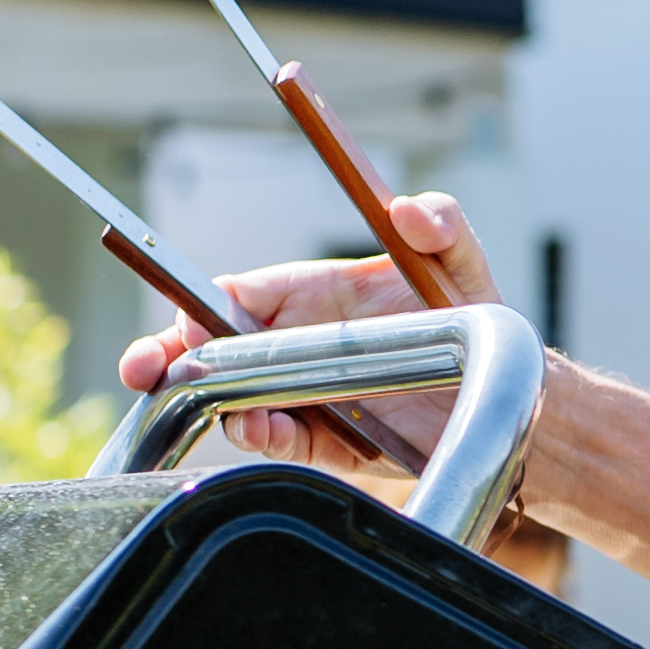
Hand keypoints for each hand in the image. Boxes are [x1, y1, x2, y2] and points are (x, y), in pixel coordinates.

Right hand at [112, 195, 509, 464]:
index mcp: (312, 294)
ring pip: (235, 396)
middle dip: (169, 357)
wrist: (506, 395)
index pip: (235, 295)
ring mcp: (308, 392)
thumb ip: (442, 224)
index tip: (190, 324)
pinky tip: (260, 428)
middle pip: (213, 348)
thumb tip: (409, 209)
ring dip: (213, 402)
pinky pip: (280, 437)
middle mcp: (299, 343)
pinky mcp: (328, 439)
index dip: (201, 306)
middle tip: (143, 370)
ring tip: (219, 407)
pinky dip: (263, 434)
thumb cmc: (473, 316)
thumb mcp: (462, 262)